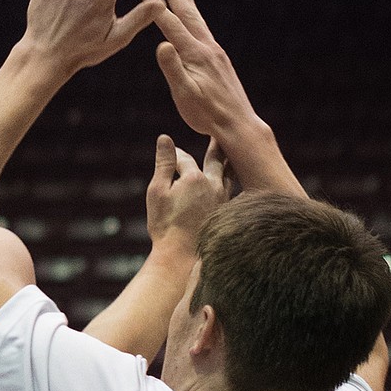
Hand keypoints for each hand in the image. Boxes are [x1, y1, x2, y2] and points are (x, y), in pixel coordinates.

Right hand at [144, 0, 258, 138]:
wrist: (238, 123)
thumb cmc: (206, 114)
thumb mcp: (185, 94)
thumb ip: (173, 68)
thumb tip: (161, 44)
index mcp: (195, 54)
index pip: (171, 24)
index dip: (156, 5)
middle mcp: (207, 47)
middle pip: (187, 14)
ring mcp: (216, 53)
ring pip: (198, 21)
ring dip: (188, 3)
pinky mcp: (220, 60)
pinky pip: (205, 32)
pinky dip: (197, 20)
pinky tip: (196, 23)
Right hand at [145, 134, 231, 249]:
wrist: (182, 256)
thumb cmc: (165, 225)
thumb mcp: (157, 192)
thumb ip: (163, 164)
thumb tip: (165, 138)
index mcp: (195, 178)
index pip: (184, 158)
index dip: (175, 155)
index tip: (170, 153)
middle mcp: (214, 185)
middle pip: (216, 159)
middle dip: (215, 145)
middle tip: (219, 133)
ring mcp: (223, 199)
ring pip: (229, 174)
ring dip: (229, 162)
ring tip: (231, 154)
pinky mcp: (227, 212)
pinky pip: (233, 191)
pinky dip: (231, 182)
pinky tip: (232, 185)